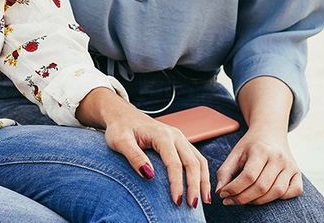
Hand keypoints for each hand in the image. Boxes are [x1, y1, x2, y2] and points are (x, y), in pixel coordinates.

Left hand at [80, 89, 209, 207]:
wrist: (123, 116)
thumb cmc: (120, 128)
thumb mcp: (120, 141)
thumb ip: (134, 156)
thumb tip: (149, 175)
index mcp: (161, 134)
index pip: (174, 163)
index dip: (177, 184)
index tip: (177, 201)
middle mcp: (175, 135)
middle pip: (192, 162)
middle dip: (195, 186)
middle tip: (192, 206)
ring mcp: (180, 138)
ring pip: (199, 160)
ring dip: (203, 181)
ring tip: (203, 201)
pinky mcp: (181, 143)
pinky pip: (197, 159)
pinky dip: (202, 174)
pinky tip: (201, 188)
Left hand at [216, 128, 301, 205]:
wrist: (271, 132)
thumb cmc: (250, 145)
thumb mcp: (235, 153)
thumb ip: (225, 171)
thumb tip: (220, 192)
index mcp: (260, 150)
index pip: (248, 176)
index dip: (234, 189)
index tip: (223, 195)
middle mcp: (278, 158)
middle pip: (262, 187)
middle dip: (243, 198)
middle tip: (230, 200)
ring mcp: (291, 166)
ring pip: (277, 192)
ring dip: (258, 201)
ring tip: (244, 199)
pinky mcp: (298, 173)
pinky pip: (293, 192)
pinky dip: (280, 198)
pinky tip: (266, 195)